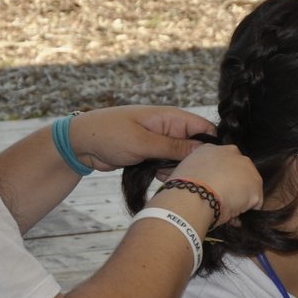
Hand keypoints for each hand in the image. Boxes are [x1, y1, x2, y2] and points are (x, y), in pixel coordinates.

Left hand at [67, 106, 215, 171]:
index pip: (204, 128)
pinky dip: (165, 174)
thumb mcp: (143, 142)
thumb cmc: (110, 134)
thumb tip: (204, 151)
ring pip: (182, 160)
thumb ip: (174, 147)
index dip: (213, 145)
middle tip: (185, 175)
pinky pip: (167, 166)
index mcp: (171, 118)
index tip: (216, 165)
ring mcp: (160, 143)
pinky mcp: (151, 156)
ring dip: (177, 171)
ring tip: (166, 176)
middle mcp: (169, 129)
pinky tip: (157, 179)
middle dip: (193, 163)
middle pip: (195, 147)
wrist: (81, 144)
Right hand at [165, 142, 263, 223]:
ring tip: (225, 208)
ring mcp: (246, 167)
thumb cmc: (183, 188)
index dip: (218, 176)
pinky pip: (254, 202)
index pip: (221, 161)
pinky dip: (245, 210)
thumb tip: (200, 183)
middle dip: (233, 184)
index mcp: (211, 149)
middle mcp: (231, 152)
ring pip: (247, 185)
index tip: (212, 188)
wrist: (193, 197)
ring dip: (240, 197)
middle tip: (220, 199)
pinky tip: (232, 215)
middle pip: (238, 170)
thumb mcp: (185, 172)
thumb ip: (197, 172)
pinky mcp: (255, 184)